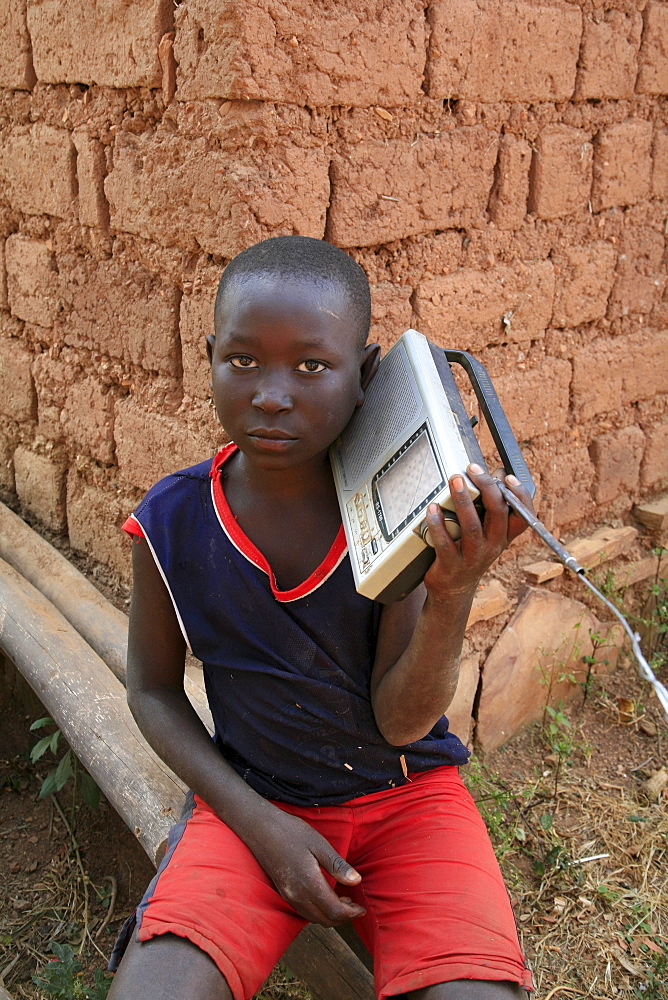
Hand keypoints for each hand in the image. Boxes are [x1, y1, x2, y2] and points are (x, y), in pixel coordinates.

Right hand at [247, 807, 364, 926]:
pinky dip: (319, 911)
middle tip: (355, 905)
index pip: (334, 911)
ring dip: (331, 915)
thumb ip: (337, 865)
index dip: (351, 913)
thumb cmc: (291, 832)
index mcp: (309, 884)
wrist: (260, 829)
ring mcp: (288, 896)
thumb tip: (357, 881)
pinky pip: (305, 912)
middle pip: (325, 920)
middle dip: (343, 917)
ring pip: (314, 918)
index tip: (362, 908)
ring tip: (343, 901)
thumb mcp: (319, 844)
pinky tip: (325, 896)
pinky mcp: (283, 893)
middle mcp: (297, 896)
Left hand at [422, 463, 534, 599]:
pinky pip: (444, 542)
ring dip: (462, 500)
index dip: (520, 495)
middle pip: (497, 512)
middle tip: (473, 468)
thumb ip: (491, 507)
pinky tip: (432, 509)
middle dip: (487, 486)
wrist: (454, 588)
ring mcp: (473, 556)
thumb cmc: (470, 551)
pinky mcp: (451, 564)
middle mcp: (493, 546)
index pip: (524, 515)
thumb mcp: (487, 532)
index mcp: (504, 536)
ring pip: (471, 526)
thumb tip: (494, 473)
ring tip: (455, 480)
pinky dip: (438, 523)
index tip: (508, 477)